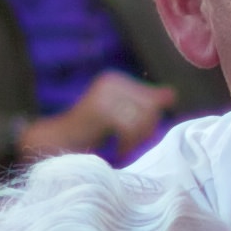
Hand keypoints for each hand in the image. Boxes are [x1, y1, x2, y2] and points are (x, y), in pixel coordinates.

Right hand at [21, 69, 175, 160]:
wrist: (57, 142)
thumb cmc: (89, 132)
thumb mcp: (123, 116)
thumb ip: (146, 104)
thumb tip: (172, 94)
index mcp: (117, 79)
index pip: (154, 100)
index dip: (150, 122)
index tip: (136, 136)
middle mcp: (111, 81)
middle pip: (151, 109)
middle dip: (145, 132)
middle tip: (130, 145)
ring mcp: (104, 93)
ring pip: (142, 119)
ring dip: (136, 140)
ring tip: (124, 149)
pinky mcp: (99, 109)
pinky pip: (130, 128)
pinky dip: (128, 144)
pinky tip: (119, 151)